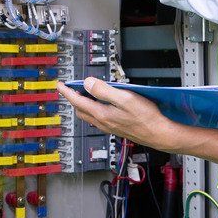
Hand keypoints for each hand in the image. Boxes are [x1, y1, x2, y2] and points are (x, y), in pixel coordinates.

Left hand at [57, 78, 180, 150]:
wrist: (158, 134)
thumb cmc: (145, 117)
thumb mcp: (124, 98)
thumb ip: (104, 90)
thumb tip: (87, 83)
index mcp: (101, 114)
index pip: (77, 101)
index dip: (66, 92)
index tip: (59, 85)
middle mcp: (102, 122)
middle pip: (80, 110)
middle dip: (73, 98)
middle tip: (72, 88)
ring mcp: (109, 126)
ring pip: (88, 115)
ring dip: (83, 104)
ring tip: (86, 93)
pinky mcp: (116, 128)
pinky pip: (98, 118)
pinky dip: (94, 109)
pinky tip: (103, 104)